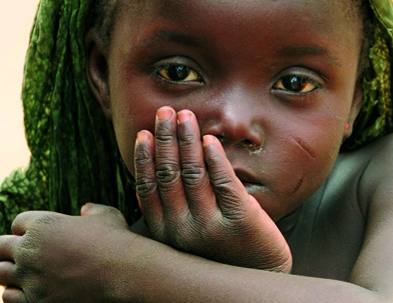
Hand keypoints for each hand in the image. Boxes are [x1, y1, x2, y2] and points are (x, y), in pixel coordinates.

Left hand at [0, 204, 133, 302]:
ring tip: (25, 276)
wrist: (126, 273)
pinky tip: (32, 292)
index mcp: (44, 224)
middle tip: (20, 257)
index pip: (17, 223)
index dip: (26, 229)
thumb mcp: (108, 217)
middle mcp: (30, 249)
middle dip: (7, 251)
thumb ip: (93, 210)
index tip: (35, 237)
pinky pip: (9, 298)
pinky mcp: (34, 301)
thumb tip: (85, 209)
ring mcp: (30, 277)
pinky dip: (18, 295)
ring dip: (10, 274)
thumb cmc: (119, 242)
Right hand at [135, 107, 291, 272]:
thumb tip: (135, 183)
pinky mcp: (239, 221)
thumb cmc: (217, 251)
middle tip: (166, 112)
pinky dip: (215, 159)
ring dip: (188, 140)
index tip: (145, 132)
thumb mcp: (183, 236)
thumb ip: (165, 211)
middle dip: (166, 139)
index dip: (145, 157)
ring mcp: (210, 226)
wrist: (256, 275)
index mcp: (166, 232)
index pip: (148, 188)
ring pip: (193, 174)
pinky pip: (224, 182)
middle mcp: (183, 230)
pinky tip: (210, 140)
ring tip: (186, 116)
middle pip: (169, 175)